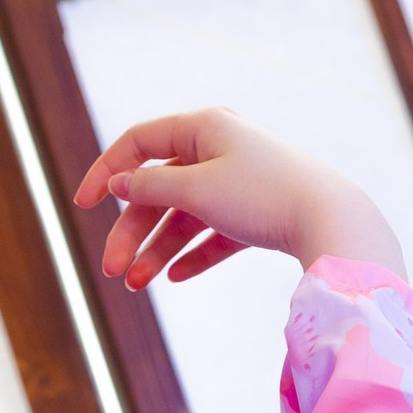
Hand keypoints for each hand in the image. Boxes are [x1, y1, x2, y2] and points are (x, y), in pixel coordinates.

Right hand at [74, 108, 403, 290]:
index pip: (139, 143)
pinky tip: (173, 278)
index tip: (82, 204)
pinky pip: (214, 234)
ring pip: (184, 217)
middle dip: (131, 231)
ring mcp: (237, 182)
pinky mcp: (256, 213)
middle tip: (112, 271)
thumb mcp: (197, 191)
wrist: (331, 220)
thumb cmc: (263, 196)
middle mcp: (218, 148)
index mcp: (202, 127)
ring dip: (156, 250)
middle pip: (159, 190)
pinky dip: (194, 254)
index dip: (106, 171)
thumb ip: (151, 188)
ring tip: (138, 286)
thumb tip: (119, 183)